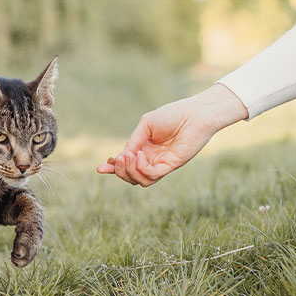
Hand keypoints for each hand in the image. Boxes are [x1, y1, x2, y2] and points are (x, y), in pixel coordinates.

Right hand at [96, 84, 246, 186]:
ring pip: (140, 181)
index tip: (101, 168)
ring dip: (129, 171)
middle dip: (119, 170)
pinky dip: (141, 169)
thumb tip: (120, 157)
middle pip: (131, 176)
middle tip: (117, 158)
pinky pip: (152, 176)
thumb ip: (133, 141)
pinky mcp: (171, 166)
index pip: (126, 165)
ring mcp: (162, 164)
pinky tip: (139, 155)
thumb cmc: (173, 115)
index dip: (113, 169)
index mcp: (144, 149)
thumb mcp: (145, 125)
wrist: (195, 114)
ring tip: (128, 156)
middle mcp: (152, 159)